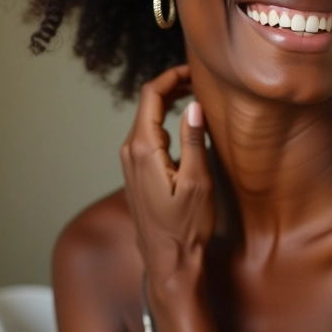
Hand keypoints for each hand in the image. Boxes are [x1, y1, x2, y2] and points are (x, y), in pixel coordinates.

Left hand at [119, 64, 214, 292]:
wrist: (167, 262)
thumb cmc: (185, 227)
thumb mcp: (197, 182)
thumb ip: (194, 141)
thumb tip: (194, 105)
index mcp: (143, 149)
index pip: (151, 95)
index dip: (171, 76)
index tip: (194, 70)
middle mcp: (131, 151)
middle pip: (147, 103)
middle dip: (173, 86)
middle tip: (200, 80)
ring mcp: (131, 162)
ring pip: (147, 118)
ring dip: (169, 102)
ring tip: (196, 95)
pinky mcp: (137, 171)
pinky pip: (148, 134)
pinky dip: (165, 120)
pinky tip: (184, 124)